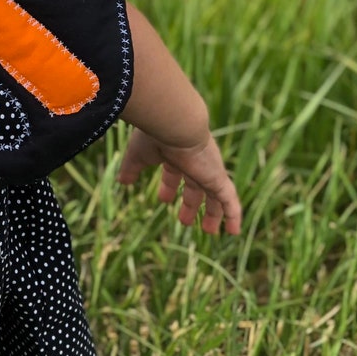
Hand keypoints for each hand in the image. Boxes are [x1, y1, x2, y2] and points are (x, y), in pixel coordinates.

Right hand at [117, 126, 241, 234]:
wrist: (176, 125)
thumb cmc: (155, 136)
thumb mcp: (138, 156)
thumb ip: (131, 169)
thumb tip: (122, 181)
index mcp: (175, 154)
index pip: (174, 173)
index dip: (168, 187)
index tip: (163, 200)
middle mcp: (194, 162)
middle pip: (195, 186)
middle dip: (190, 203)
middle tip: (184, 221)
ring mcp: (208, 171)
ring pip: (214, 195)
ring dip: (212, 214)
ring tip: (209, 231)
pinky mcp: (218, 179)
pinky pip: (230, 200)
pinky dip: (233, 215)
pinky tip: (234, 231)